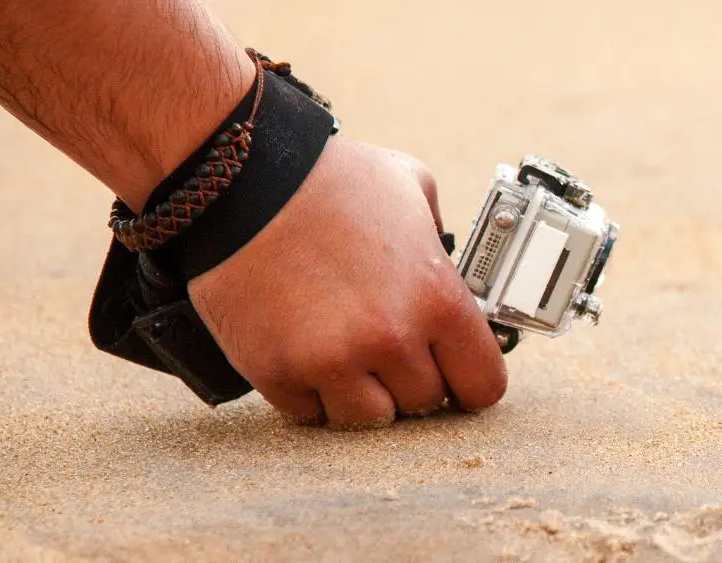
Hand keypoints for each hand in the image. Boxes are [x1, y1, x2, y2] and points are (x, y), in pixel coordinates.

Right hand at [185, 136, 507, 428]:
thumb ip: (441, 238)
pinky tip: (305, 349)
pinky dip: (309, 390)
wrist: (238, 179)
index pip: (483, 385)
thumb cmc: (326, 178)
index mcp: (436, 297)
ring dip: (362, 393)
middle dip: (411, 378)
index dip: (471, 380)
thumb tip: (450, 268)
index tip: (457, 373)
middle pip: (425, 404)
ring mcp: (332, 361)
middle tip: (387, 346)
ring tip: (346, 351)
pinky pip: (310, 413)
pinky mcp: (278, 373)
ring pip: (369, 419)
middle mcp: (390, 338)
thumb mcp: (411, 188)